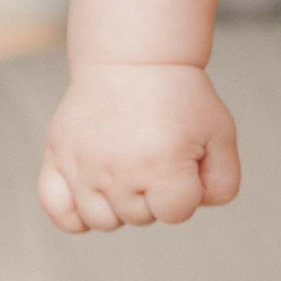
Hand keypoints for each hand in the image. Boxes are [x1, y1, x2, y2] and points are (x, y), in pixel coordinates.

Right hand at [40, 63, 239, 230]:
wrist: (133, 58)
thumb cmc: (180, 97)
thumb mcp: (220, 134)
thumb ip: (223, 182)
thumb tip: (194, 208)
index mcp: (162, 166)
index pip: (177, 213)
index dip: (187, 191)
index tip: (184, 159)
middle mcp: (118, 172)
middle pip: (141, 218)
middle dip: (155, 194)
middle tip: (155, 154)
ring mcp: (83, 167)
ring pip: (103, 221)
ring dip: (120, 204)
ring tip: (128, 168)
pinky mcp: (57, 157)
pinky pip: (59, 211)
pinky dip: (76, 214)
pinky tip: (94, 194)